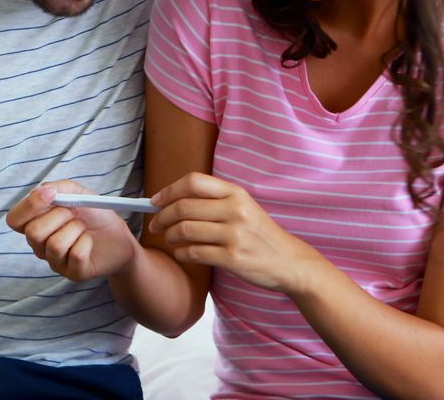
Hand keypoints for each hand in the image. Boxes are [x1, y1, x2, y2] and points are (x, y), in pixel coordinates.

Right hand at [6, 181, 139, 280]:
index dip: (28, 206)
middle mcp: (40, 246)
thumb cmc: (93, 215)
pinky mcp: (74, 273)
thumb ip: (59, 187)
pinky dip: (87, 242)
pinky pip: (75, 255)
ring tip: (83, 227)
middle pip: (33, 233)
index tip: (51, 194)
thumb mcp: (78, 193)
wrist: (120, 236)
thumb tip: (43, 190)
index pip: (14, 220)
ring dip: (75, 229)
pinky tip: (90, 241)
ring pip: (55, 245)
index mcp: (35, 224)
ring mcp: (56, 262)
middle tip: (74, 212)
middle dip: (58, 216)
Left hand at [148, 173, 323, 294]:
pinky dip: (181, 253)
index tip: (155, 201)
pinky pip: (194, 253)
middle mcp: (235, 210)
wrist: (288, 261)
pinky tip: (182, 253)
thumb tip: (172, 199)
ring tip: (170, 240)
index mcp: (236, 193)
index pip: (193, 182)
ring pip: (185, 230)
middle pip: (184, 207)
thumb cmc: (259, 234)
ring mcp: (235, 234)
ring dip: (170, 236)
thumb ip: (214, 200)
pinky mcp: (233, 258)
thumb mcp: (244, 207)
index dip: (168, 190)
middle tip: (155, 224)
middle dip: (162, 216)